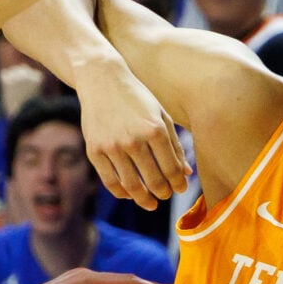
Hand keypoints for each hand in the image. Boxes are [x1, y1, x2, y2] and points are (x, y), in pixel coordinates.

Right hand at [73, 63, 186, 208]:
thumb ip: (174, 145)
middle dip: (163, 193)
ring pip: (132, 186)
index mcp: (155, 129)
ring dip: (144, 199)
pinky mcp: (95, 151)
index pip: (172, 168)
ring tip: (150, 203)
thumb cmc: (136, 97)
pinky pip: (110, 181)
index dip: (178, 183)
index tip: (180, 189)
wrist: (101, 80)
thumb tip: (187, 173)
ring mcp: (112, 147)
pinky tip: (129, 195)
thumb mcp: (161, 115)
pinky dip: (121, 192)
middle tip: (165, 196)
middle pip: (154, 180)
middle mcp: (134, 140)